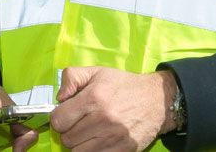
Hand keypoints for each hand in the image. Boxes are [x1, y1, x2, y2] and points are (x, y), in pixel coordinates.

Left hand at [50, 66, 176, 151]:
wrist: (157, 100)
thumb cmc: (123, 85)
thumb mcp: (97, 72)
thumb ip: (71, 77)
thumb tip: (59, 98)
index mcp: (93, 98)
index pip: (58, 120)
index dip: (59, 118)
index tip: (68, 115)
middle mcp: (102, 119)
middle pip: (67, 139)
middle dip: (70, 131)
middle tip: (81, 124)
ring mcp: (113, 138)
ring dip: (80, 144)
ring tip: (90, 133)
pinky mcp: (122, 151)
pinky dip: (93, 151)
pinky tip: (99, 142)